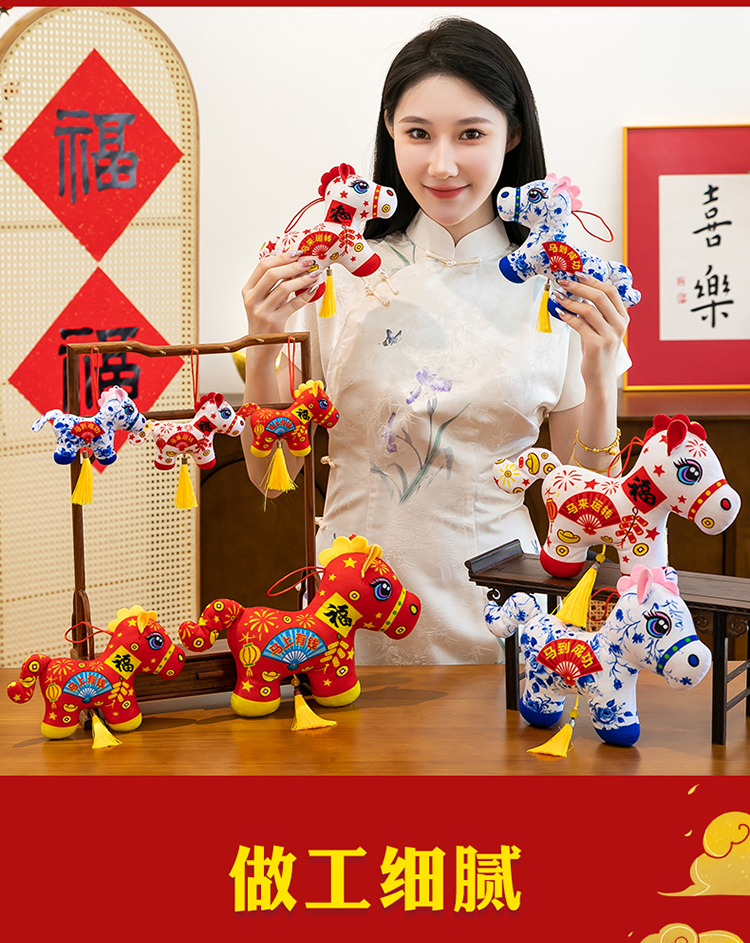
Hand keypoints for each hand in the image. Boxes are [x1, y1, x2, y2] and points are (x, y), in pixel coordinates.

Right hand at [241, 253, 320, 333]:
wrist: (260, 348)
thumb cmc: (264, 321)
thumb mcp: (263, 300)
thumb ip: (273, 285)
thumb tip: (294, 264)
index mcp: (248, 290)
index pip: (263, 266)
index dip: (281, 257)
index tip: (296, 253)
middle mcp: (252, 299)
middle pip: (272, 274)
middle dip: (293, 265)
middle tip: (308, 262)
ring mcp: (262, 311)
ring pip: (284, 288)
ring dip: (302, 279)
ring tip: (314, 274)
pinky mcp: (275, 322)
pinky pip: (293, 304)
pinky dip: (305, 295)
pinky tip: (313, 289)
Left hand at [552, 274, 629, 389]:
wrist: (600, 378)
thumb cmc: (598, 352)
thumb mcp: (601, 329)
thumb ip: (596, 313)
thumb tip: (577, 292)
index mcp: (623, 318)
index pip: (611, 291)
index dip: (594, 280)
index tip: (578, 274)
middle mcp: (619, 325)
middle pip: (600, 296)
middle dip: (579, 286)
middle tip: (563, 281)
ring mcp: (610, 335)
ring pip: (588, 309)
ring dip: (570, 300)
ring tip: (557, 296)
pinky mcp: (597, 345)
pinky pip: (579, 324)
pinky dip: (567, 316)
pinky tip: (559, 312)